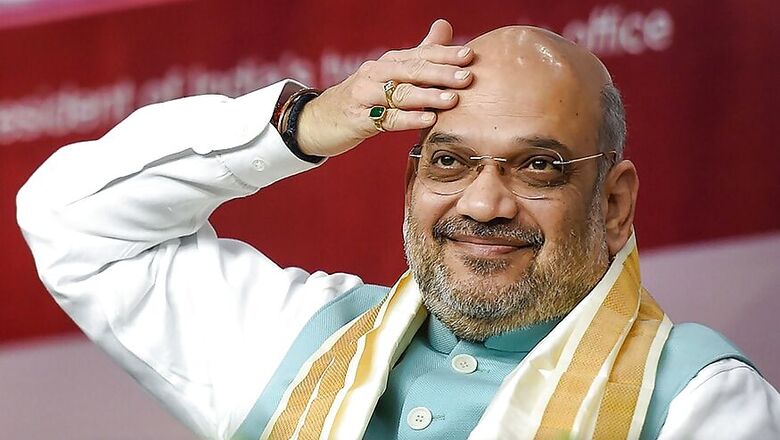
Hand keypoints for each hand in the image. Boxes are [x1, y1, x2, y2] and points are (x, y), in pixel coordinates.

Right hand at [296, 19, 473, 156]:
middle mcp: (376, 73)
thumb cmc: (363, 97)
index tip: (470, 56)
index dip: (445, 54)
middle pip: (412, 70)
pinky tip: (427, 120)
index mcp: (388, 62)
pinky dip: (408, 119)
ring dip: (428, 96)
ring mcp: (364, 95)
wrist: (319, 119)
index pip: (420, 54)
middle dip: (441, 73)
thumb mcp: (389, 74)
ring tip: (452, 100)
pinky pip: (386, 119)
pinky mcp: (358, 119)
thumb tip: (445, 27)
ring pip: (400, 94)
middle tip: (467, 77)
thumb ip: (420, 53)